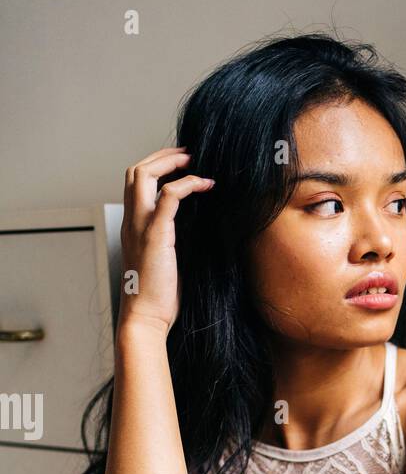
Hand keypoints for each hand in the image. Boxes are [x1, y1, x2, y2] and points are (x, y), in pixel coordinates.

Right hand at [117, 146, 214, 338]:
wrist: (146, 318)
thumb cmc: (159, 297)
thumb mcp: (167, 260)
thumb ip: (175, 239)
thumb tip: (199, 226)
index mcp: (133, 227)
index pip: (136, 183)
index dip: (157, 168)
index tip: (182, 166)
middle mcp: (131, 221)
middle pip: (135, 170)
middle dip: (162, 156)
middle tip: (188, 155)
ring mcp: (140, 226)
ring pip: (144, 174)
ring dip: (171, 162)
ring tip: (195, 162)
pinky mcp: (155, 235)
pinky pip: (169, 195)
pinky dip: (187, 184)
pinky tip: (205, 185)